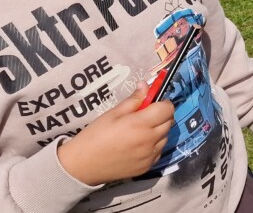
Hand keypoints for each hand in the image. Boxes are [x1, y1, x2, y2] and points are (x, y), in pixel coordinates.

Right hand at [57, 85, 174, 185]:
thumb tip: (146, 85)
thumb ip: (134, 100)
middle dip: (161, 116)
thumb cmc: (95, 135)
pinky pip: (159, 152)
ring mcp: (150, 156)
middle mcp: (149, 140)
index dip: (162, 104)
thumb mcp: (113, 113)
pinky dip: (154, 146)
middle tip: (145, 116)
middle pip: (169, 122)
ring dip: (158, 131)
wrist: (83, 165)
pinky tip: (139, 145)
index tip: (153, 104)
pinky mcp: (147, 167)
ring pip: (165, 137)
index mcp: (140, 124)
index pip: (167, 109)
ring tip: (140, 132)